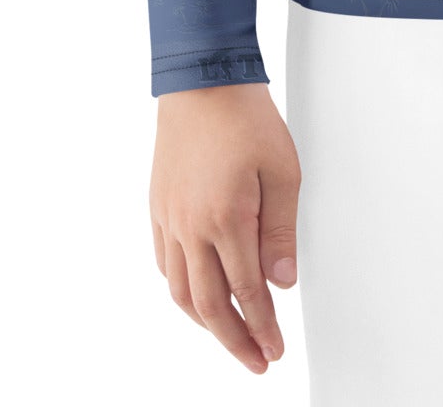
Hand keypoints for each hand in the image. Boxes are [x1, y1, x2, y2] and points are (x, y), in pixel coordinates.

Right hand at [150, 82, 300, 372]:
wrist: (202, 81)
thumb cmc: (245, 117)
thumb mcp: (283, 169)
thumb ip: (282, 229)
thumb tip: (282, 281)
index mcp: (227, 218)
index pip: (246, 293)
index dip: (262, 327)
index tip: (275, 350)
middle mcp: (192, 227)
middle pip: (210, 306)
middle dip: (236, 341)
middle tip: (257, 361)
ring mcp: (170, 219)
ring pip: (182, 292)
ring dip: (207, 323)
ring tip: (231, 337)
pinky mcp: (159, 208)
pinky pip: (166, 265)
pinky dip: (182, 291)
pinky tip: (198, 295)